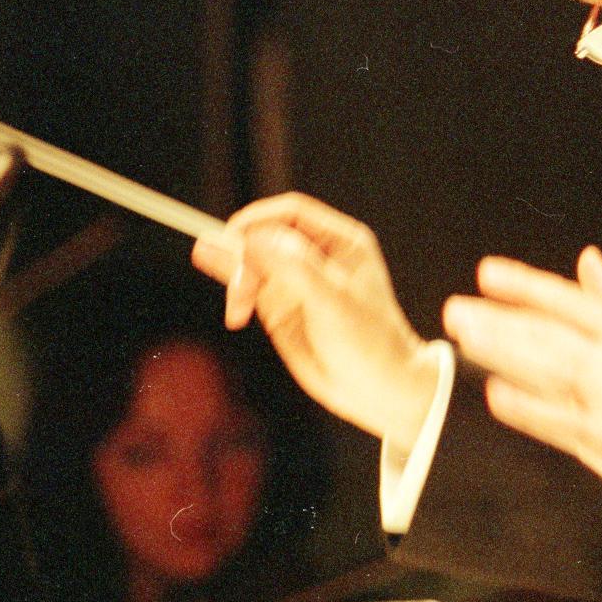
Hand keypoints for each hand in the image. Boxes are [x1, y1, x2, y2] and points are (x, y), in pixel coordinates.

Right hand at [191, 193, 437, 453]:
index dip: (258, 219)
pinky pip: (249, 287)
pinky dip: (234, 289)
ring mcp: (296, 281)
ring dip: (236, 278)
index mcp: (341, 241)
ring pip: (252, 262)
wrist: (377, 389)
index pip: (290, 212)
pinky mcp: (280, 308)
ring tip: (236, 312)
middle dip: (245, 258)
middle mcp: (316, 256)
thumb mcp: (333, 301)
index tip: (233, 237)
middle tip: (242, 295)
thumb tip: (249, 238)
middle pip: (264, 237)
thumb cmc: (369, 341)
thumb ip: (293, 267)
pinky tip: (224, 294)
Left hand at [443, 246, 601, 513]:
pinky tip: (494, 393)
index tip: (486, 273)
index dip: (525, 286)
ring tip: (465, 339)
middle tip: (456, 310)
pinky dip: (525, 407)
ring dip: (503, 353)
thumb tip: (588, 258)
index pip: (568, 300)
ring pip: (548, 370)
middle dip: (499, 320)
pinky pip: (555, 420)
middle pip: (550, 334)